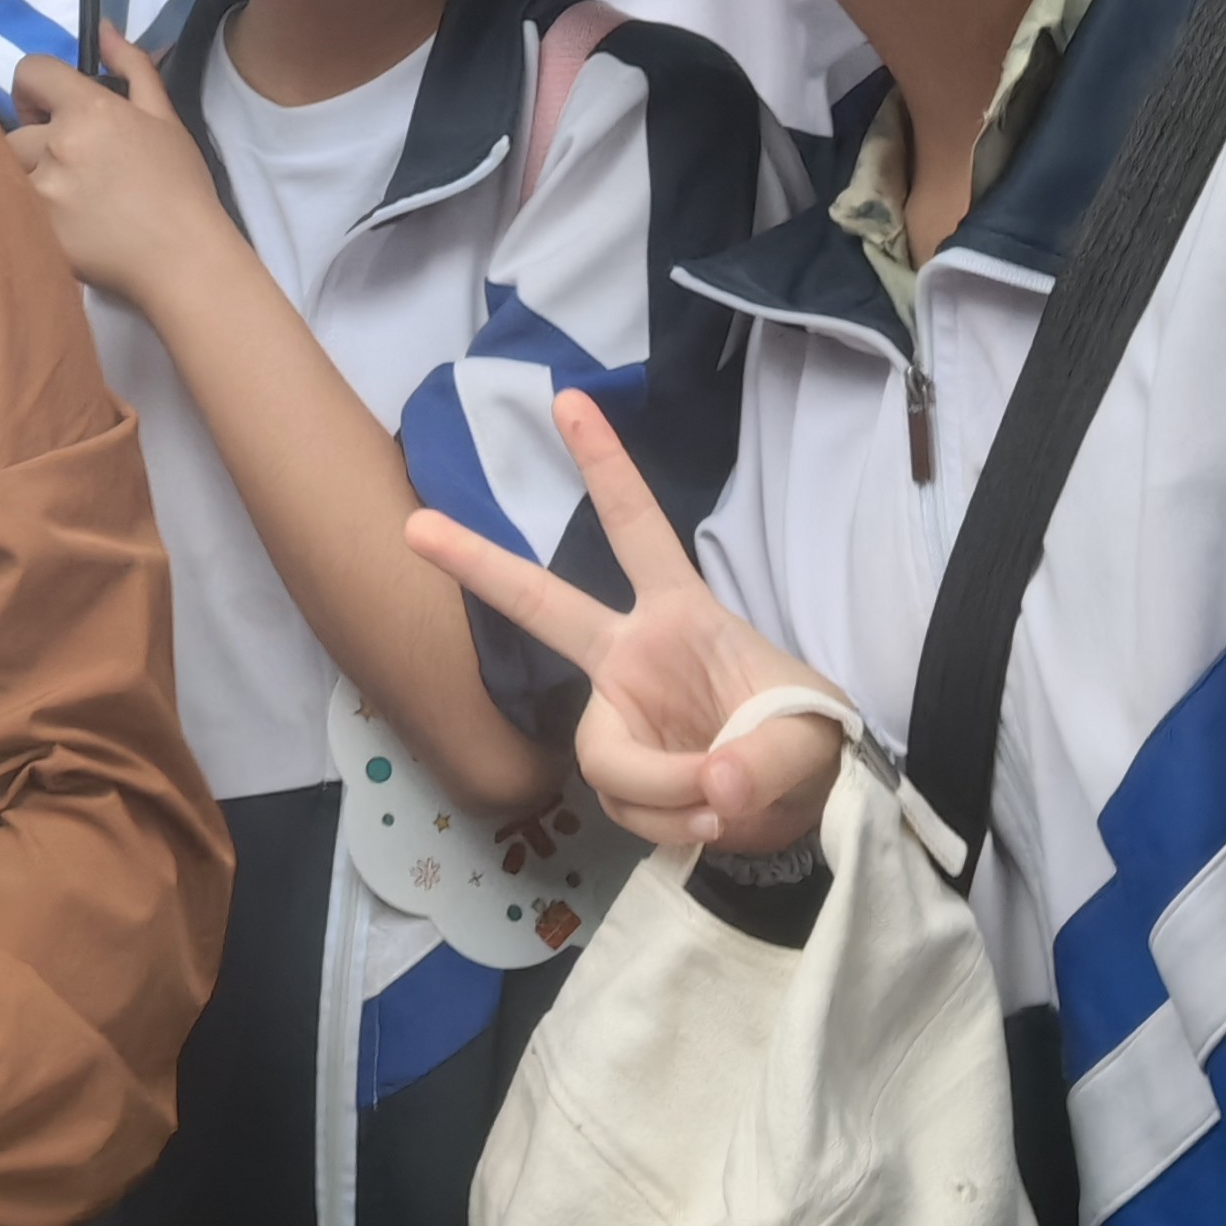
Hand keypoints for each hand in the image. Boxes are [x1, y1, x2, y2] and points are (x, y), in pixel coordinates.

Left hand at [6, 29, 246, 315]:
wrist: (182, 258)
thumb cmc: (179, 185)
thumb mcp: (164, 117)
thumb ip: (132, 67)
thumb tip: (103, 28)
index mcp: (89, 110)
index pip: (30, 71)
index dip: (36, 86)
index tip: (50, 109)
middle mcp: (56, 146)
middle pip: (10, 129)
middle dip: (30, 140)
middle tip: (66, 163)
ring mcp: (39, 193)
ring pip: (4, 170)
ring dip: (23, 176)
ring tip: (61, 195)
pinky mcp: (32, 232)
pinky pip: (7, 208)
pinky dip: (23, 211)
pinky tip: (59, 221)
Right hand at [408, 390, 848, 855]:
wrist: (802, 804)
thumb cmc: (803, 736)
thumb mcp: (809, 733)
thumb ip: (763, 758)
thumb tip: (709, 788)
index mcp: (681, 614)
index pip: (639, 531)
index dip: (607, 467)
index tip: (569, 400)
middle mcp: (631, 658)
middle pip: (545, 605)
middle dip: (479, 561)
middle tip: (416, 524)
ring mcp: (619, 716)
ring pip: (608, 760)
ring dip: (666, 793)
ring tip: (723, 804)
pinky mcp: (620, 778)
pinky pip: (627, 808)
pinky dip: (671, 825)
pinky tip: (706, 824)